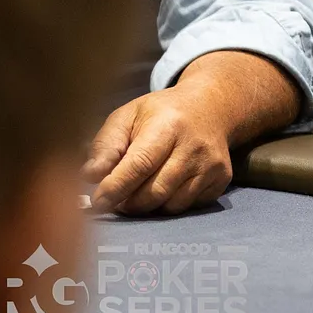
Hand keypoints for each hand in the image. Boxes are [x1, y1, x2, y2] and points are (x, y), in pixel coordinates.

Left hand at [83, 83, 233, 214]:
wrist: (212, 106)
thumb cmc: (161, 113)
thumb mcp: (128, 116)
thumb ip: (106, 145)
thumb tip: (90, 176)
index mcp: (168, 125)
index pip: (140, 164)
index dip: (116, 188)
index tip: (98, 202)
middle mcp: (194, 146)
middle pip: (155, 191)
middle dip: (129, 202)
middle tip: (116, 199)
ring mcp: (212, 164)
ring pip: (171, 204)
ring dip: (149, 206)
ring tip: (139, 191)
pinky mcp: (222, 178)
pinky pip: (189, 206)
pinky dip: (170, 204)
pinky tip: (166, 186)